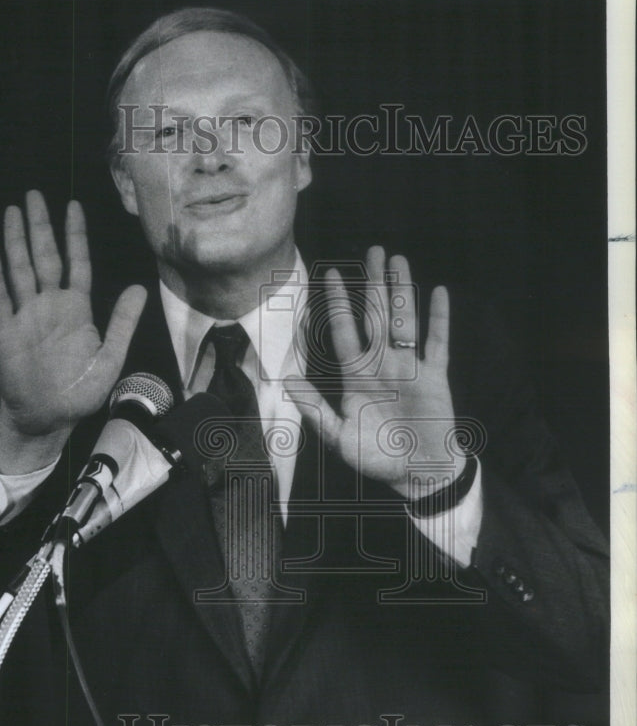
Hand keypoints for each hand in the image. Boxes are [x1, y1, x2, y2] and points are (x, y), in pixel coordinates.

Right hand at [0, 190, 145, 469]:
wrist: (47, 417)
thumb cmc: (80, 392)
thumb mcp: (110, 358)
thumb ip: (122, 323)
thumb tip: (140, 287)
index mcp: (77, 310)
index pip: (77, 263)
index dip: (75, 235)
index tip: (72, 206)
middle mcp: (51, 306)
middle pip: (45, 257)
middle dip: (40, 227)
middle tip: (34, 195)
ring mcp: (26, 315)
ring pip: (20, 270)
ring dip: (15, 241)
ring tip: (12, 211)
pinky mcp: (5, 330)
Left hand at [285, 246, 463, 498]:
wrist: (418, 475)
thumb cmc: (377, 459)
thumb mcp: (340, 439)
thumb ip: (316, 410)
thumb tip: (288, 382)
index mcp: (357, 378)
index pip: (345, 333)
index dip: (337, 305)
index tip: (329, 275)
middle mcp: (382, 366)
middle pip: (376, 317)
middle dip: (373, 284)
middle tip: (372, 250)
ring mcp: (410, 369)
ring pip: (404, 321)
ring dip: (403, 291)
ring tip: (399, 261)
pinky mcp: (436, 377)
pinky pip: (438, 343)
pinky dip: (438, 319)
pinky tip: (438, 292)